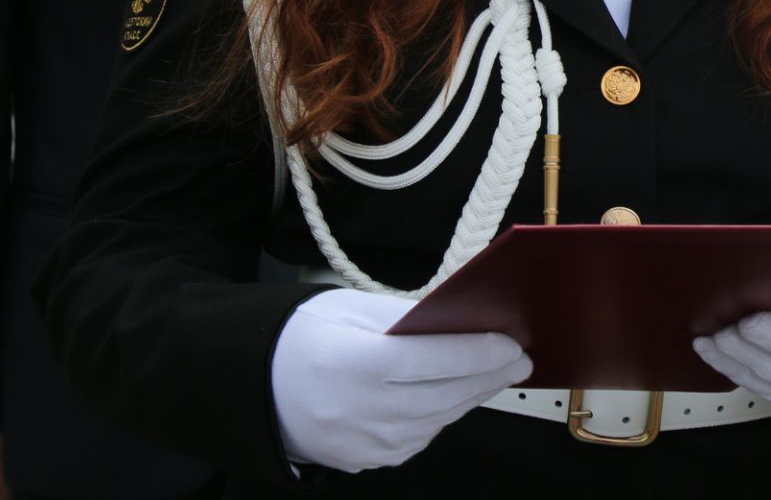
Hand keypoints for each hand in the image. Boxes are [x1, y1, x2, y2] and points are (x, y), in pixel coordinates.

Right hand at [271, 288, 530, 471]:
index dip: (477, 353)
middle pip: (441, 396)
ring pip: (435, 422)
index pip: (430, 362)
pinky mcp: (361, 461)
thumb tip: (460, 322)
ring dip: (471, 397)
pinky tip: (457, 396)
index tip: (511, 343)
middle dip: (487, 376)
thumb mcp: (349, 309)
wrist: (250, 385)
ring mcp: (359, 444)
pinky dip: (442, 416)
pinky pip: (416, 440)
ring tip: (497, 374)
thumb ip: (405, 318)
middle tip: (520, 358)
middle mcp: (356, 411)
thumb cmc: (301, 337)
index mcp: (351, 364)